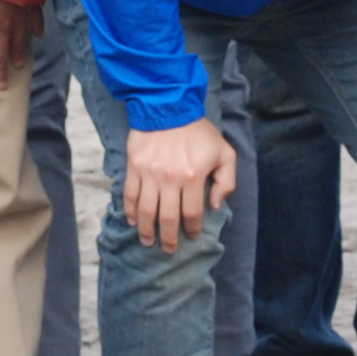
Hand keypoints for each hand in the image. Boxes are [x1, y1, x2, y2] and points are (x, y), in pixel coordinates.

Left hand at [0, 0, 39, 89]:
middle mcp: (2, 25)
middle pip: (0, 52)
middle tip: (0, 86)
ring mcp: (19, 17)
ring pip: (19, 41)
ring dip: (18, 54)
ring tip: (19, 66)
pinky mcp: (32, 7)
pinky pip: (35, 22)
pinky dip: (37, 29)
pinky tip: (38, 36)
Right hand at [121, 118, 236, 250]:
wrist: (168, 106)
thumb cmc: (199, 131)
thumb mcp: (224, 152)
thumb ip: (227, 180)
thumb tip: (216, 204)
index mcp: (193, 176)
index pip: (192, 213)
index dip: (192, 229)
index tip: (192, 235)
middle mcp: (170, 178)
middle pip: (168, 218)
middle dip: (168, 238)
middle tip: (168, 249)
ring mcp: (149, 173)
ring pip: (145, 211)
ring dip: (146, 230)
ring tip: (148, 241)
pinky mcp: (134, 167)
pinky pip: (129, 195)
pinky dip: (129, 211)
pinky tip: (132, 221)